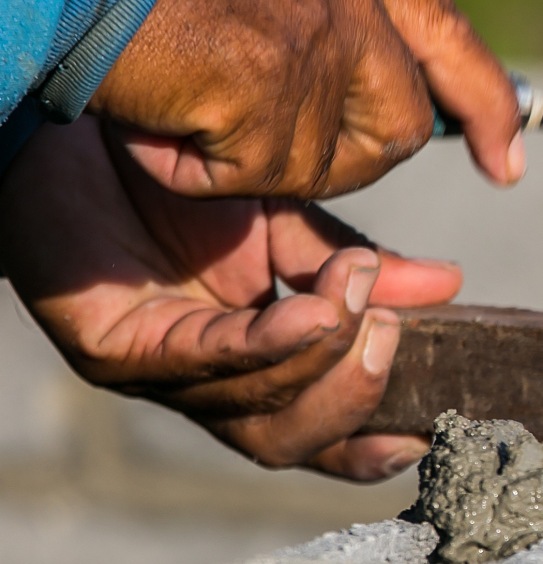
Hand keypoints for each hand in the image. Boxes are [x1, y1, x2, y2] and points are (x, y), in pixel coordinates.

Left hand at [0, 116, 456, 479]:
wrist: (75, 120)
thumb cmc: (172, 171)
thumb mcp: (287, 216)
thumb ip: (355, 261)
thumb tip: (447, 288)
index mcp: (249, 357)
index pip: (316, 429)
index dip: (371, 444)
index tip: (430, 430)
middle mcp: (201, 380)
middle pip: (290, 440)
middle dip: (355, 397)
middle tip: (390, 331)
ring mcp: (153, 372)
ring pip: (255, 413)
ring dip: (323, 359)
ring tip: (358, 296)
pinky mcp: (111, 347)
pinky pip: (206, 360)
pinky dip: (270, 342)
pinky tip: (315, 310)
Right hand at [88, 0, 523, 199]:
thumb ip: (316, 1)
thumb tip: (389, 86)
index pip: (443, 27)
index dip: (482, 101)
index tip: (505, 162)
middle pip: (402, 121)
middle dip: (343, 159)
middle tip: (255, 140)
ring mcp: (313, 20)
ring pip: (333, 160)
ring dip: (257, 164)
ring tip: (185, 107)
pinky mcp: (268, 75)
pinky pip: (264, 174)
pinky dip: (202, 172)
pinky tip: (158, 123)